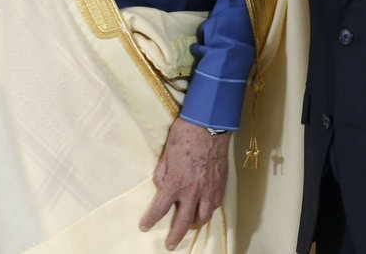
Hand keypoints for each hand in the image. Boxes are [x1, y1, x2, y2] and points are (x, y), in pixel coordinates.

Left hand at [140, 118, 229, 249]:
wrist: (210, 124)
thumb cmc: (185, 135)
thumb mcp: (166, 153)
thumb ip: (162, 173)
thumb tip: (161, 185)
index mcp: (175, 183)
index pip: (160, 209)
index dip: (151, 220)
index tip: (145, 227)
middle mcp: (193, 190)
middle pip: (184, 222)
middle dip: (176, 236)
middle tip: (170, 245)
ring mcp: (209, 188)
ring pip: (204, 216)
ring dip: (195, 224)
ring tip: (191, 226)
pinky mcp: (221, 183)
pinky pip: (216, 204)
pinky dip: (209, 210)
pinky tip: (206, 209)